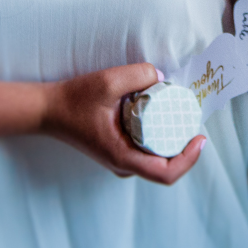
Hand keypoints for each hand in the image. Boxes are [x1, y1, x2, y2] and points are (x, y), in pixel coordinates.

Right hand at [41, 63, 204, 184]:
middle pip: (166, 168)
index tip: (200, 138)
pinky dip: (161, 140)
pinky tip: (166, 121)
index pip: (165, 173)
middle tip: (195, 122)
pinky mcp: (118, 152)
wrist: (48, 110)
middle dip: (186, 149)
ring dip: (175, 145)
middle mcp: (123, 164)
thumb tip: (162, 77)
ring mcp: (120, 160)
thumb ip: (138, 74)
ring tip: (184, 120)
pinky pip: (147, 152)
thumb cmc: (74, 100)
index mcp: (122, 156)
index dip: (189, 159)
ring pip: (157, 161)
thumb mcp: (107, 81)